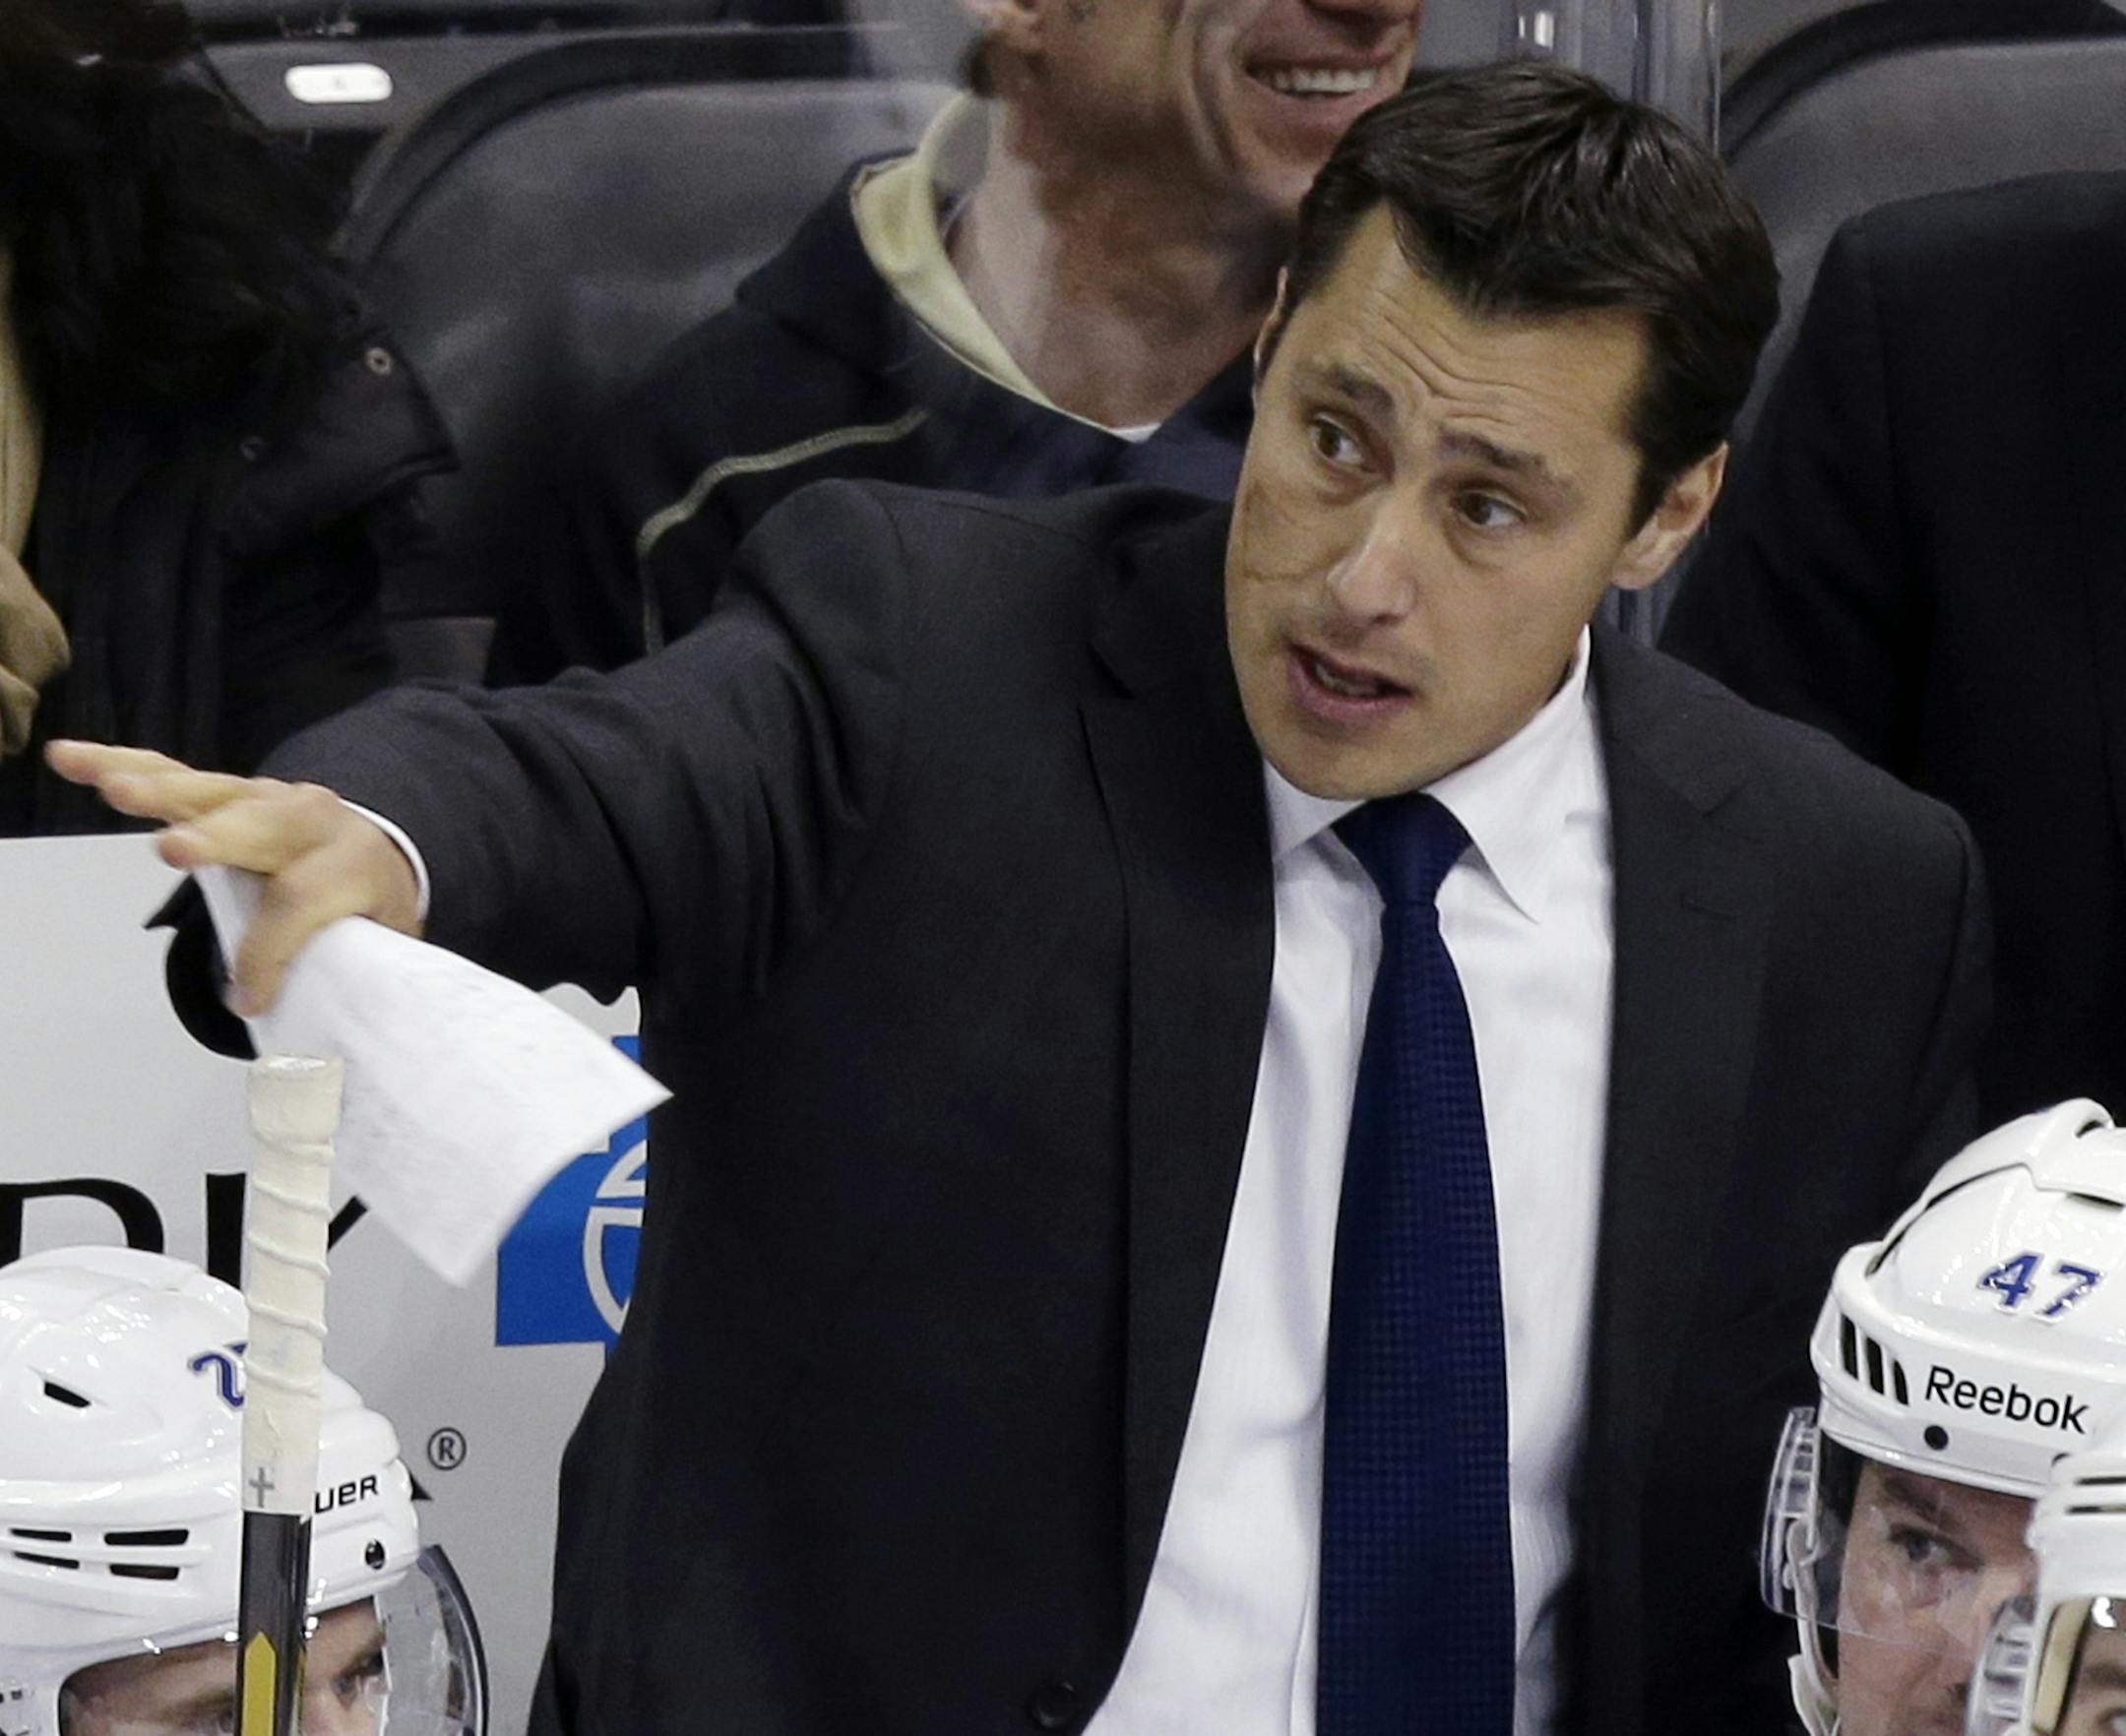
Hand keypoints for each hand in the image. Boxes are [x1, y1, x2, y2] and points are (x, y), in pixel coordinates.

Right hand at [45, 741, 424, 1013]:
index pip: (304, 900)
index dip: (271, 951)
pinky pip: (168, 775)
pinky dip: (118, 765)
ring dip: (157, 792)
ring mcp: (265, 799)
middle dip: (214, 840)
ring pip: (207, 793)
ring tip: (114, 790)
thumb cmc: (370, 901)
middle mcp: (309, 821)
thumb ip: (357, 978)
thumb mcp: (383, 941)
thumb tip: (328, 1044)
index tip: (250, 998)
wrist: (380, 846)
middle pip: (259, 829)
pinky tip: (72, 759)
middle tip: (172, 851)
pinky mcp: (226, 793)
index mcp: (354, 862)